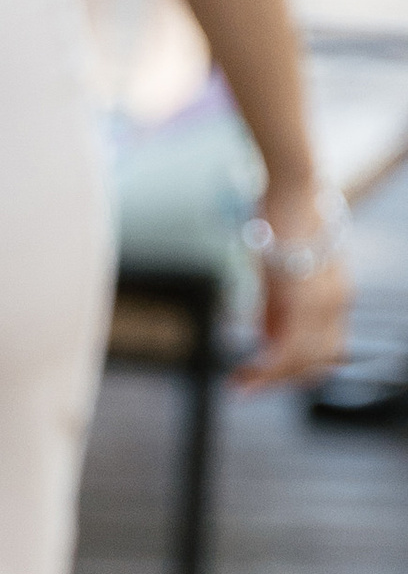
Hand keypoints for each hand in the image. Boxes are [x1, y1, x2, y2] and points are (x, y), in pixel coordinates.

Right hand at [236, 180, 350, 388]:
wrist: (292, 187)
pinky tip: (242, 373)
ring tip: (237, 382)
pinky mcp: (303, 299)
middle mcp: (337, 303)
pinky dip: (265, 368)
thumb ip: (275, 307)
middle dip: (279, 382)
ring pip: (301, 361)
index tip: (258, 377)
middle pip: (314, 363)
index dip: (291, 371)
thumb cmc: (283, 219)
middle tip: (243, 386)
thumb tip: (264, 336)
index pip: (321, 350)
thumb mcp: (278, 271)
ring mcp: (323, 303)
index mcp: (335, 296)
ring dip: (268, 379)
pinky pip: (286, 349)